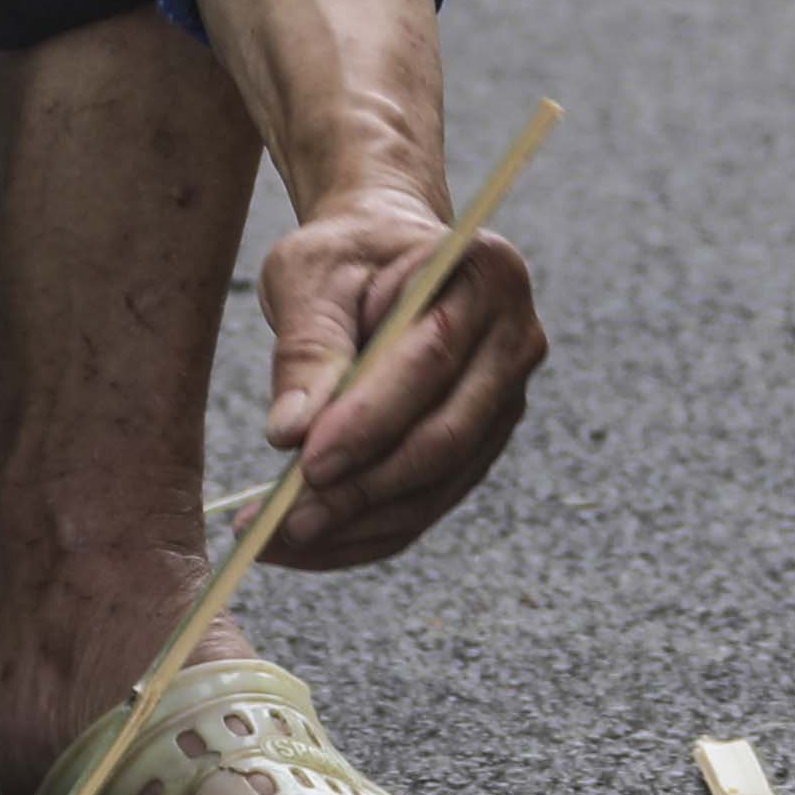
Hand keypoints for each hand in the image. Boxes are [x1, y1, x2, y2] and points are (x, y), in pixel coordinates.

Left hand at [250, 186, 540, 568]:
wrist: (382, 249)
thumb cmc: (344, 253)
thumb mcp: (311, 274)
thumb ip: (307, 347)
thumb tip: (291, 434)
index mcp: (485, 273)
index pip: (430, 360)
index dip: (370, 419)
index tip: (307, 462)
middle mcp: (516, 340)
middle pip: (446, 436)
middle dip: (363, 489)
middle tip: (287, 522)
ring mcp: (507, 400)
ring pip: (438, 485)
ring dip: (360, 525)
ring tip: (278, 542)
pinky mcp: (483, 444)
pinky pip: (428, 503)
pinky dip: (367, 532)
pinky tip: (308, 546)